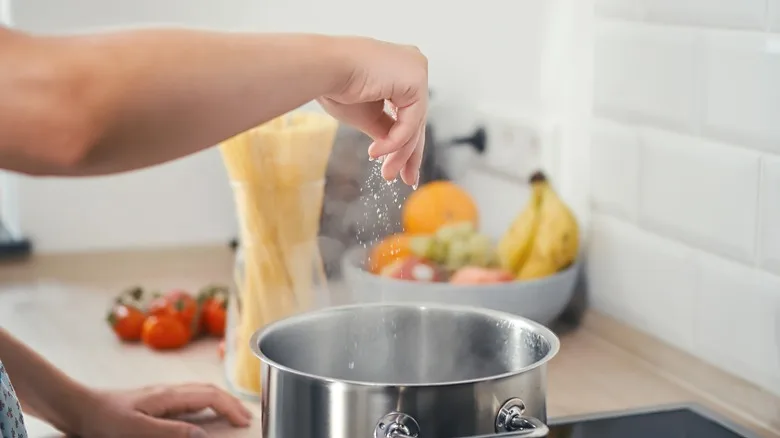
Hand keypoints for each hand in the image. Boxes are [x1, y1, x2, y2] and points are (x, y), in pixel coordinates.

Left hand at [78, 383, 251, 437]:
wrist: (78, 407)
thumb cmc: (103, 420)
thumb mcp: (137, 430)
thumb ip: (171, 432)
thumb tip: (203, 435)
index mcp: (169, 395)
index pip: (210, 396)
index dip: (231, 408)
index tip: (244, 421)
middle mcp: (168, 391)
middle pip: (209, 391)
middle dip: (231, 403)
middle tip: (245, 419)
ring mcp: (161, 395)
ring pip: (199, 392)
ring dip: (219, 402)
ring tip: (230, 414)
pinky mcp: (153, 401)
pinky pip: (188, 398)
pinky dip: (204, 404)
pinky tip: (201, 413)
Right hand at [318, 37, 427, 185]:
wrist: (323, 68)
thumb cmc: (335, 86)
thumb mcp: (366, 115)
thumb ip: (385, 129)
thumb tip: (395, 150)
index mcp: (400, 68)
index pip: (409, 112)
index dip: (404, 142)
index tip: (398, 167)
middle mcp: (413, 65)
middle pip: (416, 119)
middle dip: (409, 154)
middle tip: (407, 180)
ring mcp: (416, 70)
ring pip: (414, 124)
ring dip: (399, 153)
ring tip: (386, 174)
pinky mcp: (416, 80)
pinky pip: (410, 123)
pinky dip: (395, 142)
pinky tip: (375, 152)